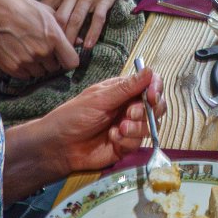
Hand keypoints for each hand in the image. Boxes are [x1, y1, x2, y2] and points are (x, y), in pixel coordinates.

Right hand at [0, 0, 80, 80]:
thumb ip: (64, 28)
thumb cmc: (21, 7)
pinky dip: (24, 69)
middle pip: (55, 68)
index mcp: (54, 38)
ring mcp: (27, 61)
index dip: (68, 60)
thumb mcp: (47, 12)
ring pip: (40, 73)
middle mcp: (42, 52)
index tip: (63, 56)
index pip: (72, 62)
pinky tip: (19, 56)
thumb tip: (80, 41)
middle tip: (42, 50)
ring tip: (29, 51)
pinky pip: (25, 76)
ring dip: (37, 66)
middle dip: (51, 61)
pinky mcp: (12, 67)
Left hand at [43, 0, 144, 49]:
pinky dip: (92, 33)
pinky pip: (97, 19)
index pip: (47, 7)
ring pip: (76, 20)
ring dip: (71, 38)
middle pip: (60, 18)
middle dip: (54, 36)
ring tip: (67, 53)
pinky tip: (88, 45)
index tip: (39, 36)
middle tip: (51, 51)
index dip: (42, 23)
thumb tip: (44, 12)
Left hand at [43, 68, 165, 173]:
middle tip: (130, 114)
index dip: (156, 88)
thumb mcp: (99, 98)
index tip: (152, 96)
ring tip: (118, 129)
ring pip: (150, 125)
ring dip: (137, 127)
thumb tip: (149, 71)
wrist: (60, 146)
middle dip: (148, 110)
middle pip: (157, 105)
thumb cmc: (74, 116)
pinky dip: (127, 140)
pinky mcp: (126, 145)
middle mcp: (130, 107)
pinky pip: (138, 142)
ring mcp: (129, 126)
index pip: (150, 84)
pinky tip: (112, 139)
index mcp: (123, 90)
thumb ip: (126, 88)